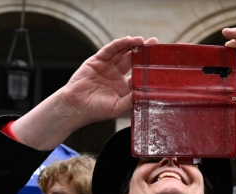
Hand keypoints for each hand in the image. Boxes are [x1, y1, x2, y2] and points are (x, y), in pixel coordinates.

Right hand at [13, 36, 157, 149]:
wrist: (75, 107)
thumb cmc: (96, 110)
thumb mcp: (118, 107)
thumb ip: (131, 99)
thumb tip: (147, 93)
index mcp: (124, 87)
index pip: (139, 74)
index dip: (149, 67)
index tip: (160, 61)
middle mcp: (117, 75)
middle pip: (133, 59)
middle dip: (143, 51)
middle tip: (154, 43)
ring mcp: (107, 67)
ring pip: (122, 52)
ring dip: (132, 45)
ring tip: (142, 40)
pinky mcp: (97, 61)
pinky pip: (109, 50)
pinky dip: (118, 45)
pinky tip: (127, 40)